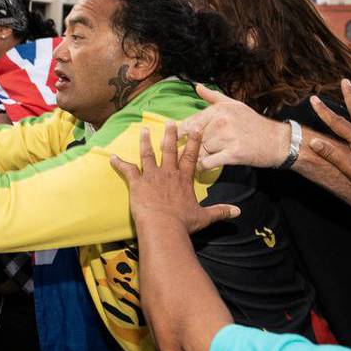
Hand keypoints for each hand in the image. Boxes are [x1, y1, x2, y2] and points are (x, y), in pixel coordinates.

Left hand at [110, 122, 240, 233]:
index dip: (194, 142)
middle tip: (170, 122)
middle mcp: (168, 174)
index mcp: (184, 179)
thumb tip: (238, 212)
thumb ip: (221, 211)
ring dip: (145, 142)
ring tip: (143, 130)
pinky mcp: (137, 183)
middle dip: (170, 135)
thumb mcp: (205, 217)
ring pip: (148, 155)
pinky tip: (112, 157)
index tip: (196, 128)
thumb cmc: (183, 223)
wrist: (163, 227)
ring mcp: (152, 176)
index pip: (191, 156)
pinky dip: (119, 163)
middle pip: (169, 150)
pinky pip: (127, 170)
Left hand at [178, 84, 291, 169]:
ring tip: (185, 164)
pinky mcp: (233, 154)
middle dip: (182, 147)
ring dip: (192, 159)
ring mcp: (227, 138)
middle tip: (170, 154)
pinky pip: (209, 162)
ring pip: (199, 151)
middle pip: (193, 138)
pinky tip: (201, 168)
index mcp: (218, 110)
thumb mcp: (234, 105)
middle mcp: (221, 122)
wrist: (277, 141)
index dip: (176, 132)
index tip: (165, 139)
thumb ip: (212, 97)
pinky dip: (203, 167)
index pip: (191, 122)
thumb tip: (196, 86)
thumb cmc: (254, 123)